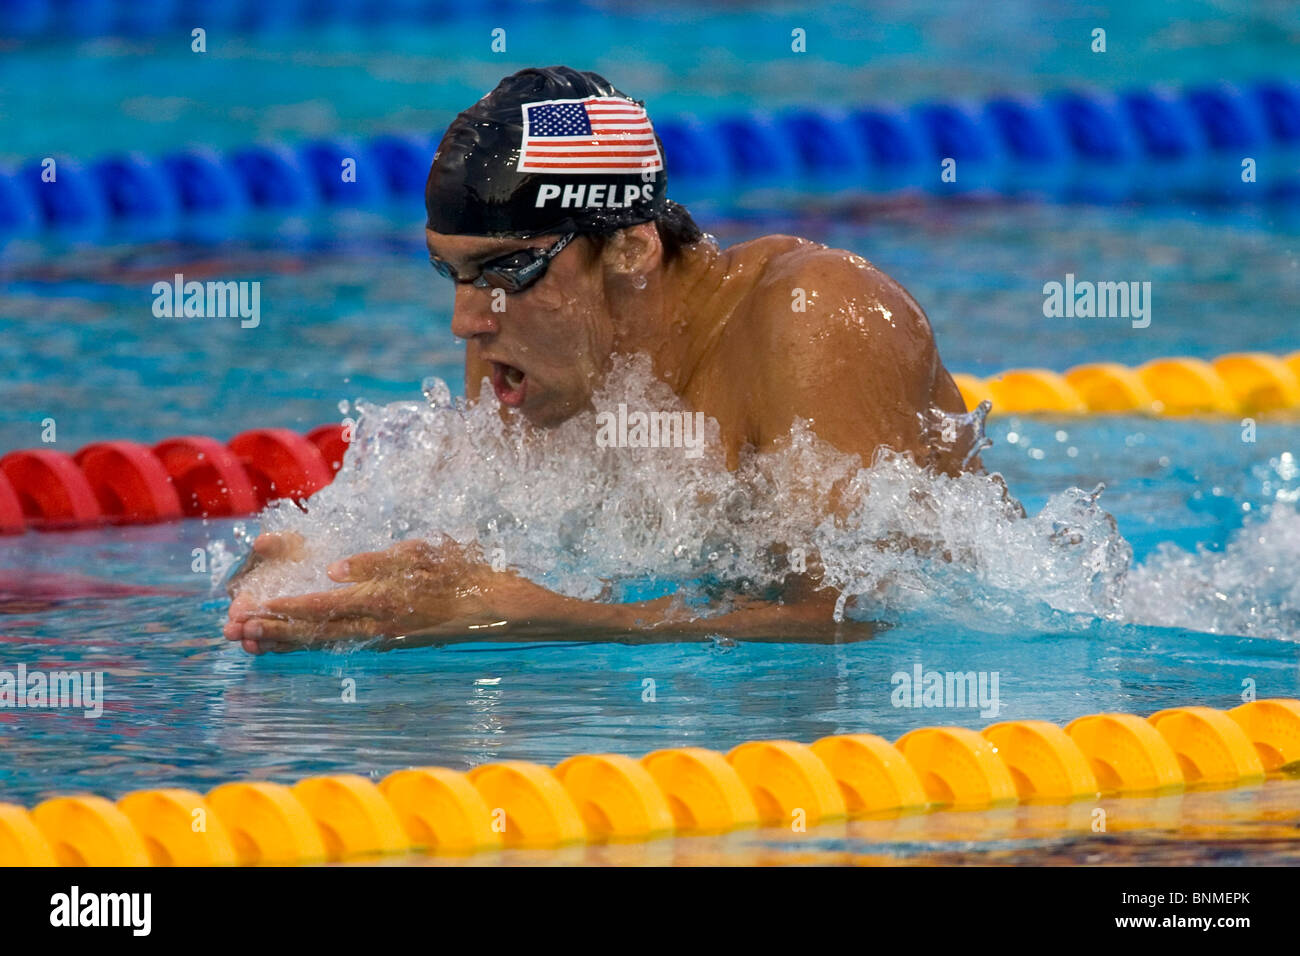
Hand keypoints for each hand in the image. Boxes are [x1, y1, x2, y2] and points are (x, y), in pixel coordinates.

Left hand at [224, 537, 511, 654]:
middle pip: (317, 631)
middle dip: (274, 630)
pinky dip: (317, 644)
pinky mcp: (396, 642)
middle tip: (233, 632)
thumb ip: (378, 561)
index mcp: (387, 599)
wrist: (506, 611)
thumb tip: (333, 570)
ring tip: (252, 642)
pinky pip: (347, 644)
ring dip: (289, 641)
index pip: (324, 606)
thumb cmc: (470, 573)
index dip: (285, 609)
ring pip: (328, 642)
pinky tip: (296, 643)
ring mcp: (388, 638)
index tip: (251, 610)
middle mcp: (381, 626)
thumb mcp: (427, 553)